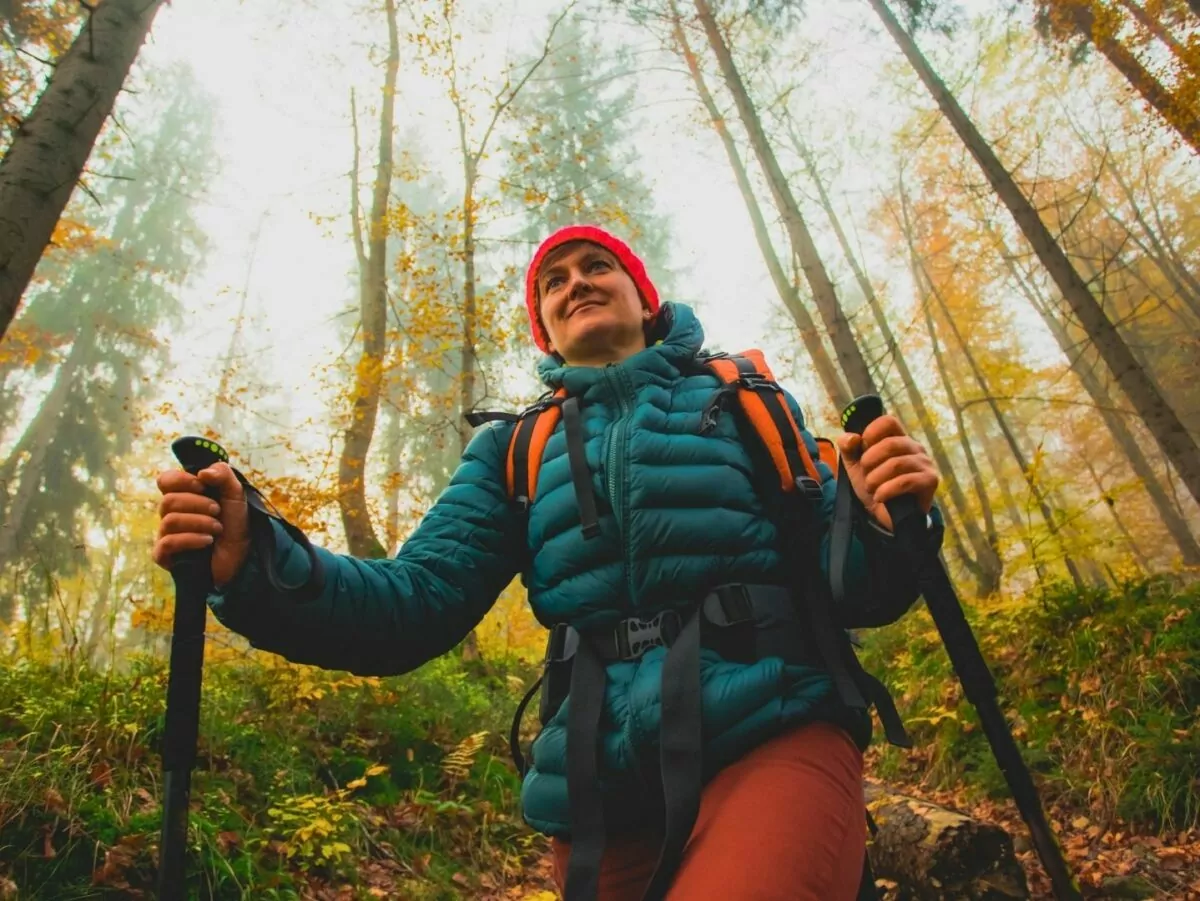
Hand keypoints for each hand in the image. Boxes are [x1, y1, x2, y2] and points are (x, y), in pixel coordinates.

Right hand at [153, 462, 250, 586]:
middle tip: (217, 511)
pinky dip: (191, 539)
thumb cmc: (235, 524)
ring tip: (217, 528)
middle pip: (168, 501)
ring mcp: (166, 535)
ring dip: (199, 522)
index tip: (202, 486)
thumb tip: (202, 473)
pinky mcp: (165, 556)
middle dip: (197, 504)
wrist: (243, 557)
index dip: (181, 480)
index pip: (165, 480)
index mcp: (183, 496)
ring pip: (169, 521)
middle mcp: (171, 514)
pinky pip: (167, 543)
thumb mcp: (235, 494)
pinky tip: (208, 541)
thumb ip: (223, 475)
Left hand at [835, 415, 938, 532]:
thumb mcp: (855, 466)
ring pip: (897, 464)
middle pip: (891, 443)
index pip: (888, 421)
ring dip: (876, 478)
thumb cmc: (874, 485)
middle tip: (865, 474)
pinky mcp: (930, 481)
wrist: (885, 515)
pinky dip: (887, 490)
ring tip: (871, 488)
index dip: (871, 432)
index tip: (862, 448)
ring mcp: (924, 463)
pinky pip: (906, 481)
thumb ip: (848, 448)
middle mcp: (914, 447)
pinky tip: (879, 497)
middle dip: (870, 460)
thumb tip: (852, 437)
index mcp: (897, 438)